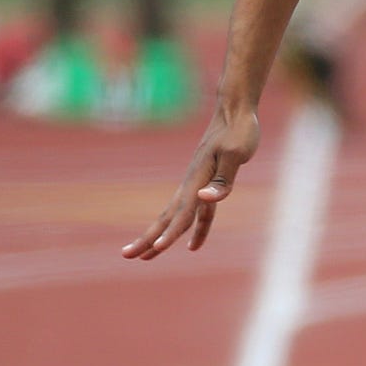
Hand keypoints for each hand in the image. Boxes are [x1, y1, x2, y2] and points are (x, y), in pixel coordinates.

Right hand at [124, 107, 261, 259]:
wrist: (235, 109)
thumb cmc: (239, 130)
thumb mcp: (236, 153)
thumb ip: (222, 179)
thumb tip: (204, 198)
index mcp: (197, 179)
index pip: (183, 213)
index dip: (171, 233)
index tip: (157, 249)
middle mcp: (192, 184)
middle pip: (167, 218)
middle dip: (147, 239)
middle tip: (127, 256)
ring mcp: (196, 184)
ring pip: (175, 217)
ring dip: (160, 237)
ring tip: (145, 256)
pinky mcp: (206, 183)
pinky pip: (197, 213)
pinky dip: (193, 231)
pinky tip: (192, 246)